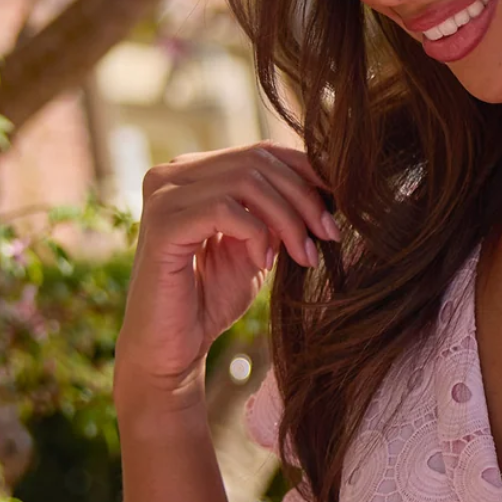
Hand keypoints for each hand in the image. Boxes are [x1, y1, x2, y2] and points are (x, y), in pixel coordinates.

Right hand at [114, 140, 337, 410]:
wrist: (172, 349)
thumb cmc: (210, 301)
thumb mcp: (257, 249)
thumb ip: (278, 216)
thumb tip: (325, 187)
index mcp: (194, 173)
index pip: (261, 152)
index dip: (307, 173)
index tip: (339, 208)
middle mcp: (172, 174)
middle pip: (258, 161)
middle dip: (304, 198)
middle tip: (329, 235)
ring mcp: (163, 195)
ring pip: (247, 181)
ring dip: (288, 218)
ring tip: (304, 255)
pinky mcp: (162, 223)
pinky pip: (225, 209)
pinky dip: (256, 234)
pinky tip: (264, 263)